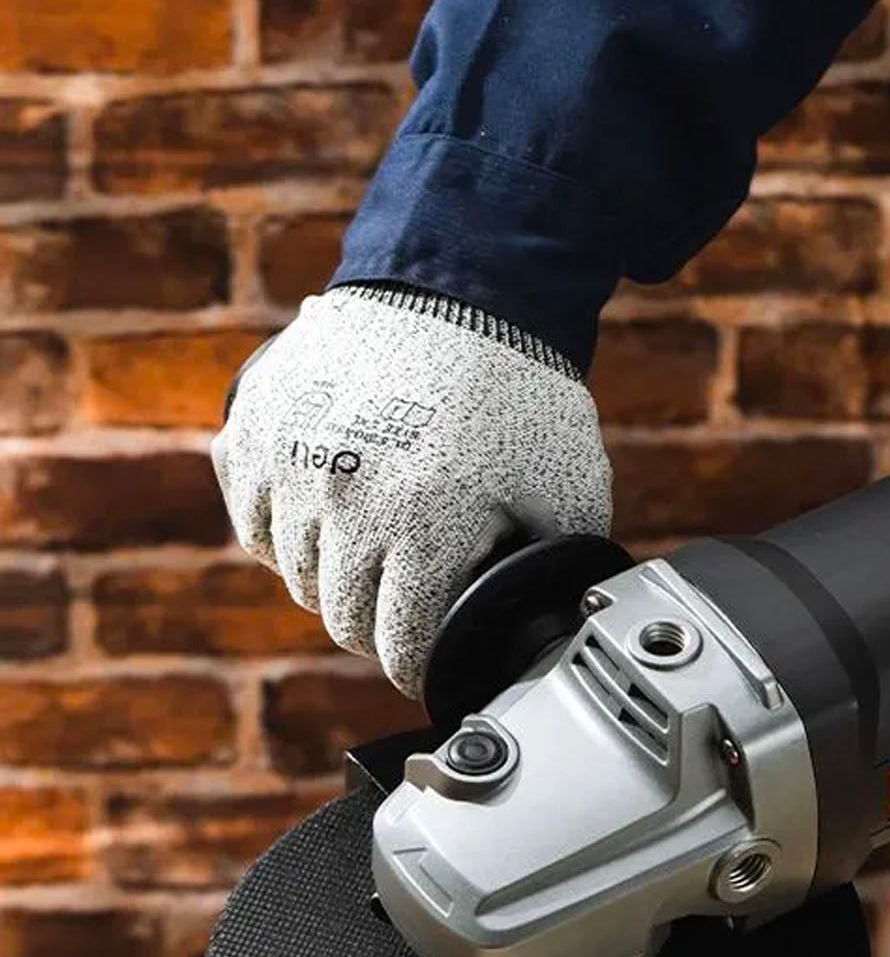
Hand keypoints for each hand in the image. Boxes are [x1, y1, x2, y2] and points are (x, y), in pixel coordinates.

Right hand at [211, 285, 611, 696]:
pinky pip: (254, 523)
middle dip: (380, 629)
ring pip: (297, 576)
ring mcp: (292, 463)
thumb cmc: (522, 394)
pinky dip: (287, 535)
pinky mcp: (254, 430)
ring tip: (378, 555)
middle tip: (409, 612)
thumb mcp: (569, 491)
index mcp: (426, 524)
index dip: (418, 667)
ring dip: (336, 580)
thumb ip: (554, 570)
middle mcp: (347, 499)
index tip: (427, 666)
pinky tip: (330, 518)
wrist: (463, 289)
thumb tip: (552, 625)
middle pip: (344, 619)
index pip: (399, 646)